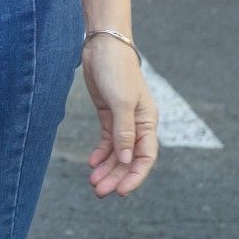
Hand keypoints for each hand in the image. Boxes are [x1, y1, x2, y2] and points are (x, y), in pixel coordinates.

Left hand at [82, 37, 157, 195]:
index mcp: (147, 123)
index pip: (145, 158)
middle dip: (116, 176)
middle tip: (99, 192)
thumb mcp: (122, 101)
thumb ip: (124, 131)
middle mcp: (137, 125)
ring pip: (117, 152)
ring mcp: (122, 120)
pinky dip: (100, 153)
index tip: (121, 192)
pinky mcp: (108, 114)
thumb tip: (128, 159)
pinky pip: (107, 140)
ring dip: (107, 168)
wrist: (103, 46)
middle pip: (129, 158)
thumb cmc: (117, 70)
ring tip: (93, 183)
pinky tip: (91, 163)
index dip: (134, 176)